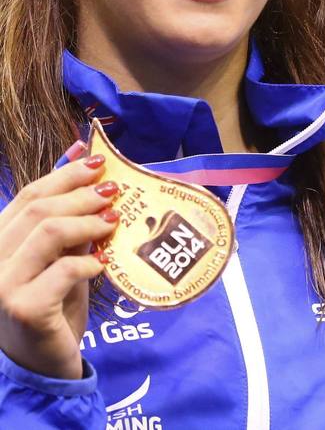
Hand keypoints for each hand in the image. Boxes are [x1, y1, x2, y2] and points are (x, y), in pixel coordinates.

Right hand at [0, 143, 119, 378]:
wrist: (43, 364)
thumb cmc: (54, 305)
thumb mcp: (62, 255)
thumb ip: (68, 218)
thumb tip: (82, 158)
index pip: (27, 197)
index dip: (64, 174)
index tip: (98, 161)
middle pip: (38, 210)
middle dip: (81, 194)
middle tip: (115, 192)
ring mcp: (2, 286)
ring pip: (47, 233)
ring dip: (88, 222)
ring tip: (113, 222)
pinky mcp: (24, 309)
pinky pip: (62, 270)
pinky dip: (88, 262)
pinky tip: (101, 265)